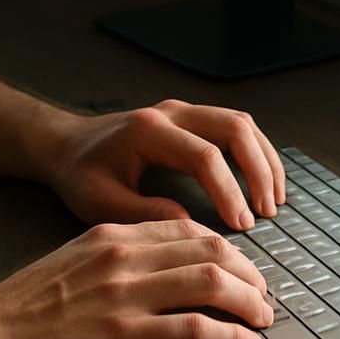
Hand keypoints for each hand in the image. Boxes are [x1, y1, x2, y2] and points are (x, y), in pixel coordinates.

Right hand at [0, 219, 270, 338]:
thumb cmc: (29, 308)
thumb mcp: (77, 262)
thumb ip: (120, 258)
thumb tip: (165, 269)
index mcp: (113, 236)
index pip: (187, 229)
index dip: (226, 248)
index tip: (242, 268)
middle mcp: (124, 257)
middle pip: (210, 249)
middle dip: (248, 272)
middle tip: (262, 296)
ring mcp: (126, 296)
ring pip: (212, 281)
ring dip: (249, 302)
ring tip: (261, 319)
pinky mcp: (125, 337)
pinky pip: (196, 329)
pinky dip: (230, 337)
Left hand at [46, 99, 285, 231]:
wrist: (65, 145)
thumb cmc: (79, 174)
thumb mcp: (101, 202)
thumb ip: (144, 214)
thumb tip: (192, 227)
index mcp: (148, 131)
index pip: (203, 156)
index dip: (228, 191)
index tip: (242, 225)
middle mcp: (170, 112)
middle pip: (233, 128)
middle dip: (258, 170)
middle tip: (267, 211)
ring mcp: (182, 111)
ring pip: (240, 122)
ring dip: (263, 159)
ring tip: (274, 199)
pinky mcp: (189, 118)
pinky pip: (233, 126)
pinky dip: (254, 152)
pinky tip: (262, 181)